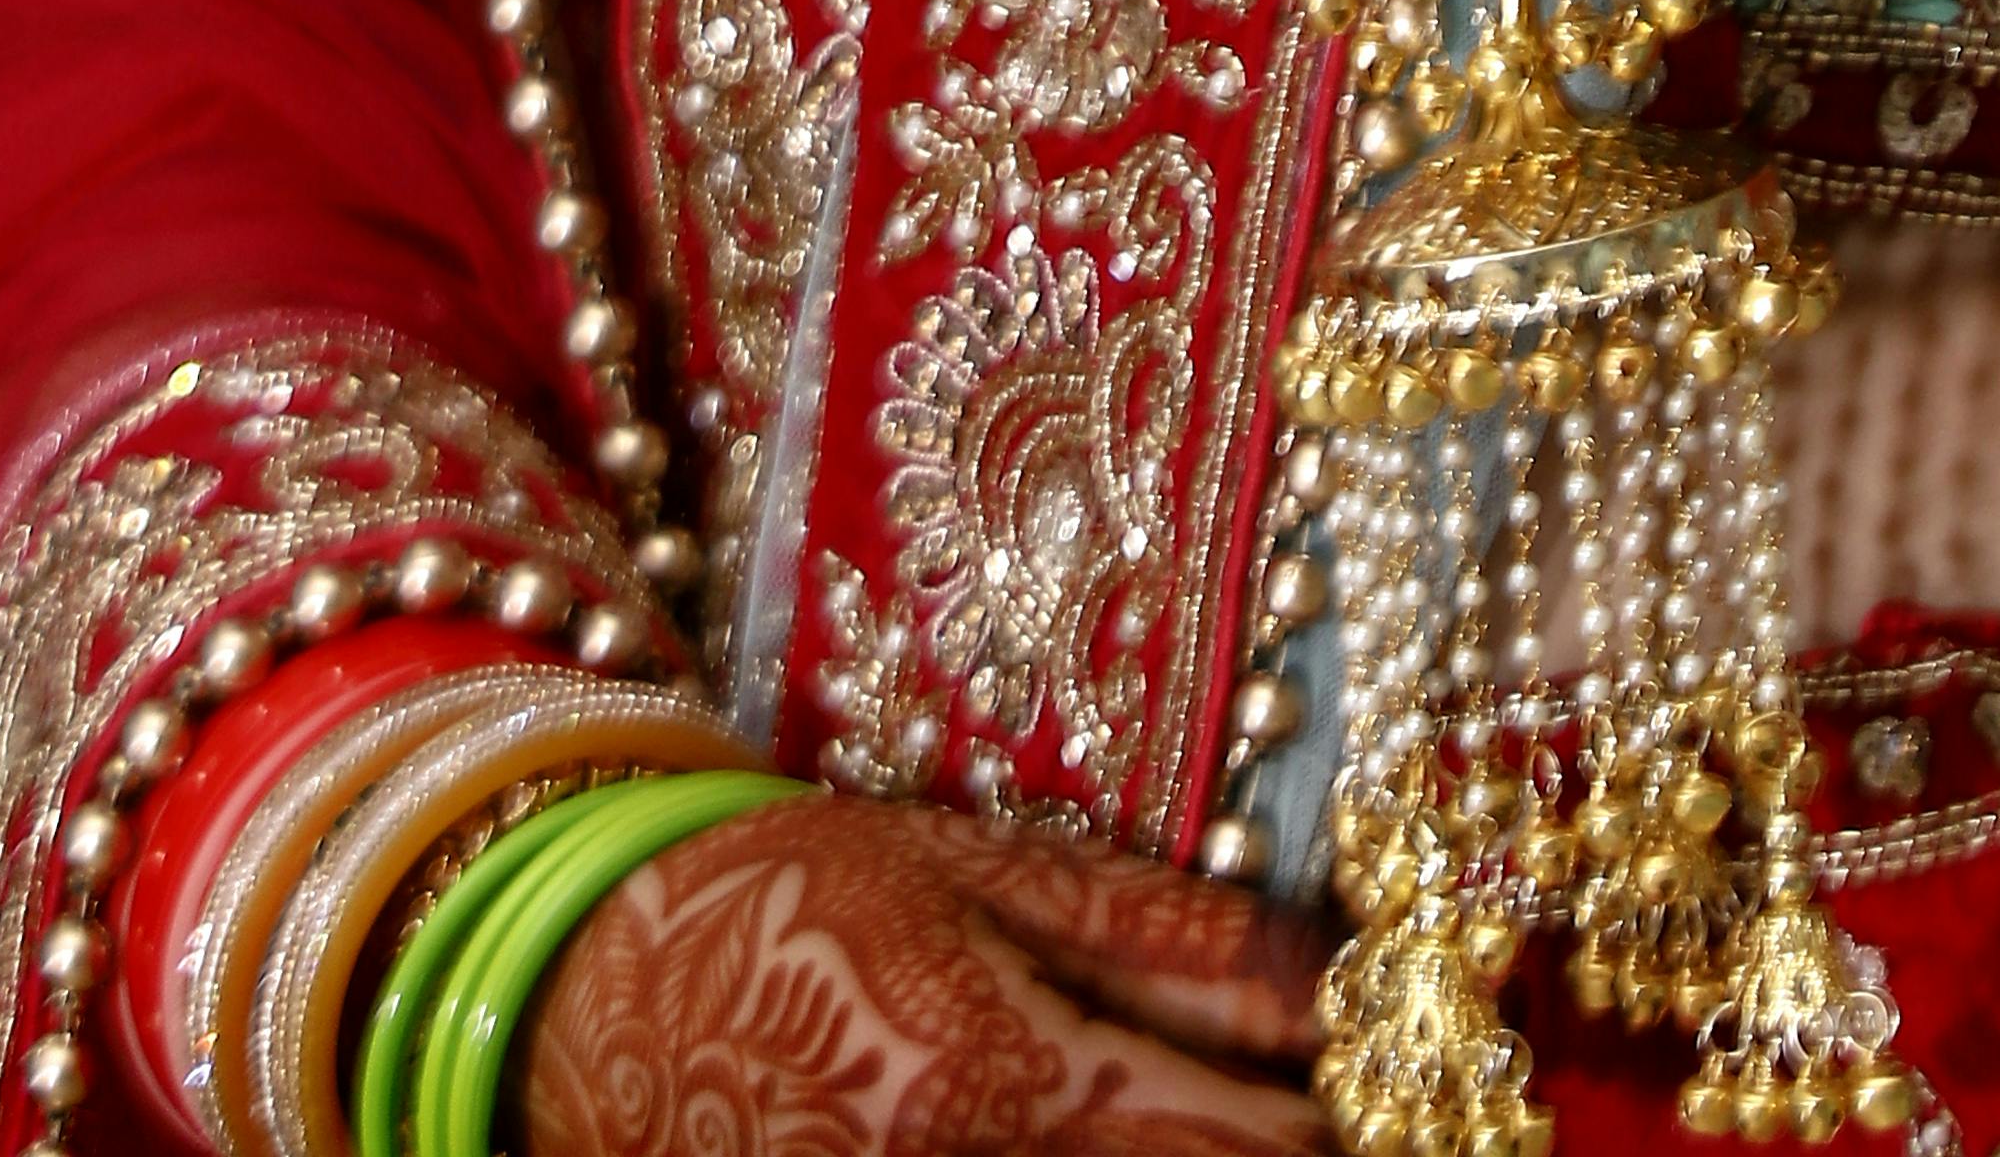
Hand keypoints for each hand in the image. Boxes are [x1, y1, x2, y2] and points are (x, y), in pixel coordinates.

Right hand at [517, 785, 1321, 1156]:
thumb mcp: (983, 870)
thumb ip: (1161, 939)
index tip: (1410, 1093)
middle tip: (1355, 1112)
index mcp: (1006, 1079)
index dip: (1340, 1128)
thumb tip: (1321, 985)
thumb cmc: (793, 886)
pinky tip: (1137, 1139)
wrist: (589, 975)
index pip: (1235, 1149)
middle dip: (1274, 1154)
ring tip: (1229, 1118)